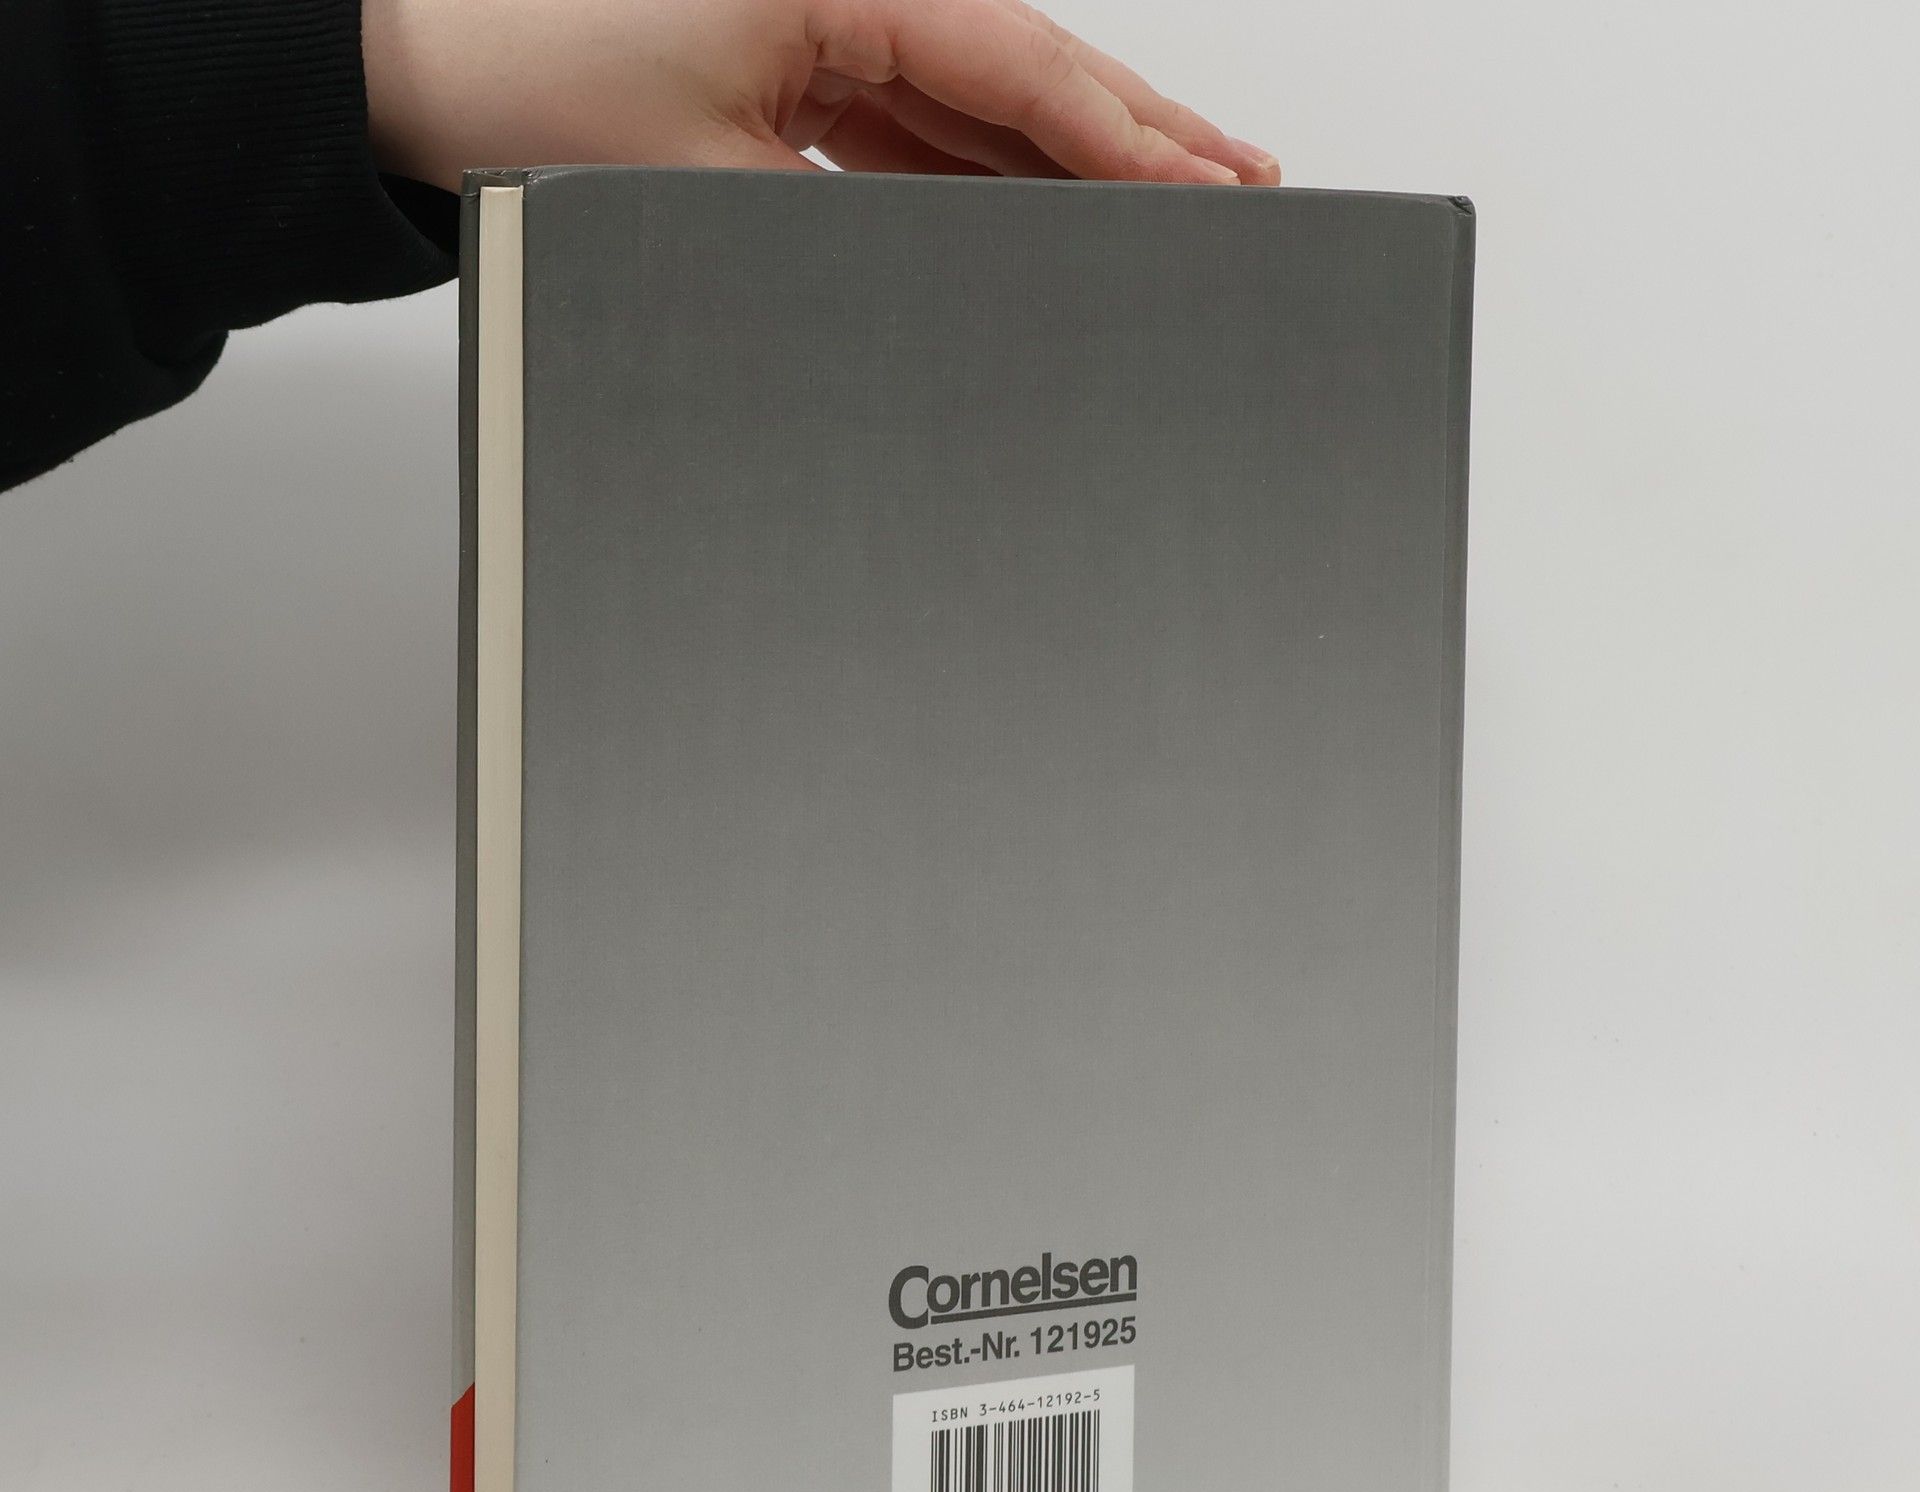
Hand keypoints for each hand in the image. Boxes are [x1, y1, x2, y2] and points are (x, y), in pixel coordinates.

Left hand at [362, 0, 1278, 191]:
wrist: (413, 75)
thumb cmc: (522, 76)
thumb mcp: (714, 176)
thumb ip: (855, 222)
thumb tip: (961, 273)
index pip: (1023, 69)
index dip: (1128, 139)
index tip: (1211, 190)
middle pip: (1027, 74)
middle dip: (1137, 133)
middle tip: (1242, 182)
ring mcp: (828, 25)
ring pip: (981, 106)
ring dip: (1070, 161)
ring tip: (1174, 201)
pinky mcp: (799, 71)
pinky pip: (919, 131)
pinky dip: (984, 179)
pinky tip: (1047, 213)